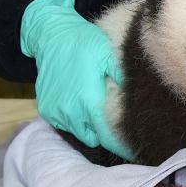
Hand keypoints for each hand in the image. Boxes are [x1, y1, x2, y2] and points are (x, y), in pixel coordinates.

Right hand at [20, 0, 132, 159]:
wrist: (51, 35)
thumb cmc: (84, 42)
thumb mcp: (108, 55)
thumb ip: (123, 78)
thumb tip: (139, 96)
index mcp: (88, 101)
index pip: (108, 137)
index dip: (122, 147)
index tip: (135, 151)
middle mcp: (70, 111)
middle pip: (95, 138)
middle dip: (107, 135)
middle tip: (119, 124)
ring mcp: (56, 112)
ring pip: (80, 133)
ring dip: (91, 128)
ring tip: (100, 112)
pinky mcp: (46, 110)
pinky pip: (66, 125)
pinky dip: (75, 121)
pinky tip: (82, 105)